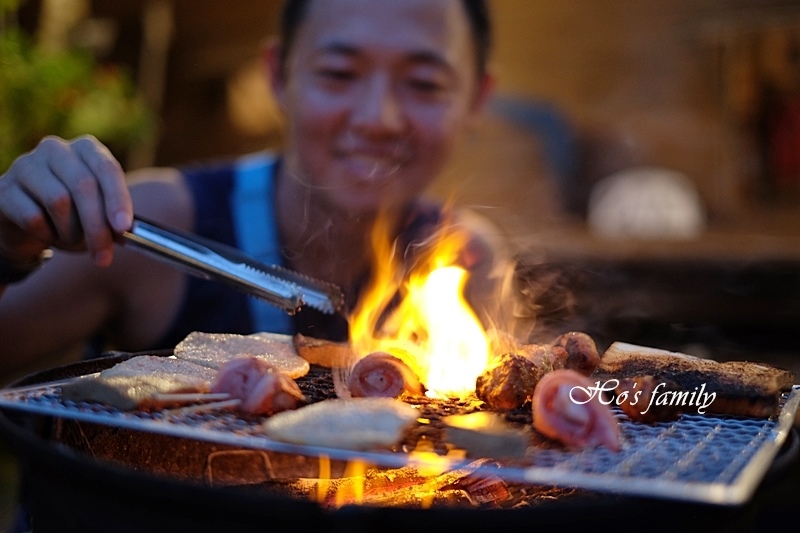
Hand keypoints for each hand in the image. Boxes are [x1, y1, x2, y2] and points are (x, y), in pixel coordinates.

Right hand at [0, 135, 132, 266]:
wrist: (25, 222)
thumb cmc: (72, 215)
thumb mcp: (99, 214)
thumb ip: (113, 219)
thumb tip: (125, 231)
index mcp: (86, 149)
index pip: (107, 168)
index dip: (117, 199)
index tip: (123, 227)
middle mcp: (56, 149)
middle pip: (83, 186)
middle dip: (97, 226)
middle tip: (104, 257)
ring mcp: (26, 165)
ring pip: (58, 201)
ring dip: (70, 231)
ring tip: (71, 238)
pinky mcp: (4, 188)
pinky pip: (33, 217)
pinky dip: (46, 235)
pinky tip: (47, 235)